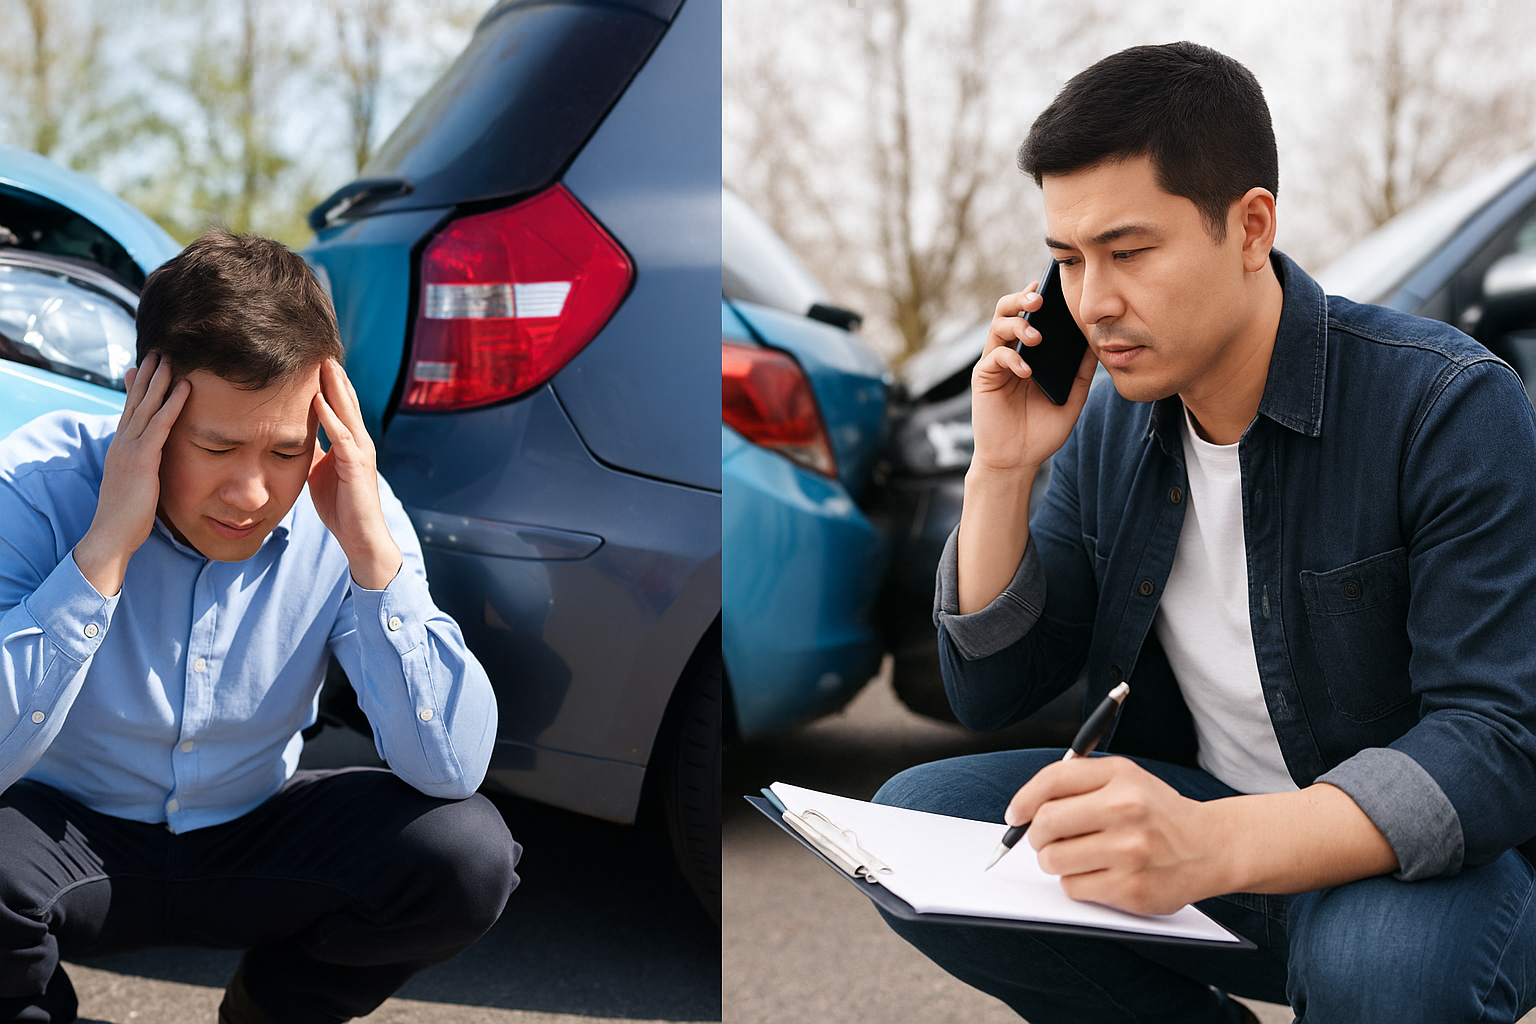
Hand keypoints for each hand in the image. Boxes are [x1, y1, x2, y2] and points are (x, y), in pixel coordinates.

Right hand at [74, 351, 190, 595]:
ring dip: (160, 380)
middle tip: (159, 349)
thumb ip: (144, 467)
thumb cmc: (128, 516)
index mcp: (121, 448)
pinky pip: (160, 426)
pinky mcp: (141, 460)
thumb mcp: (136, 483)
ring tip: (172, 357)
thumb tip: (152, 461)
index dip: (138, 386)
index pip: (130, 410)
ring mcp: (129, 450)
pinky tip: (185, 388)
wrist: (112, 536)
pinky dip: (172, 405)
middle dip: (148, 374)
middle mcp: (122, 443)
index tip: (145, 365)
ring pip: (146, 406)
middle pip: (136, 401)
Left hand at [308, 359, 401, 589]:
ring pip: (348, 412)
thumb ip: (311, 451)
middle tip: (320, 348)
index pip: (339, 405)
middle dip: (334, 375)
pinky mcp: (357, 467)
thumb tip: (292, 435)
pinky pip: (343, 437)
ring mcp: (360, 453)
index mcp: (349, 442)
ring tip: (324, 364)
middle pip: (346, 401)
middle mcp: (359, 442)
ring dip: (335, 387)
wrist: (360, 537)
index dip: (328, 382)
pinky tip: (318, 400)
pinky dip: (331, 417)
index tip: (313, 359)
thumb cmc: (340, 507)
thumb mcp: (318, 472)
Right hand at [970, 284, 1097, 474]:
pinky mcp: (983, 379)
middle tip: (1039, 299)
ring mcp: (994, 365)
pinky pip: (994, 357)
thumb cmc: (1041, 432)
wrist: (1017, 461)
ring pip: (997, 327)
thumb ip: (1081, 373)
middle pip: (1007, 311)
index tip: (1052, 286)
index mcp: (1029, 354)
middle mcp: (1009, 353)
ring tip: (1036, 337)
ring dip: (1017, 325)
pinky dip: (1011, 358)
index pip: (1030, 316)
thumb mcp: (1071, 399)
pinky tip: (1027, 371)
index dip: (1037, 298)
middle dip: (1021, 299)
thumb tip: (1097, 344)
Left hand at [1007, 756, 1224, 916]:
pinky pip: (1073, 888)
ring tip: (1075, 856)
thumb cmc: (1155, 812)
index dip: (1024, 799)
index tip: (1015, 814)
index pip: (1052, 780)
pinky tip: (1097, 873)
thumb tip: (1024, 807)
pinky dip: (1075, 883)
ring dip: (1053, 861)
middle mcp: (1126, 810)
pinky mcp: (1132, 889)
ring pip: (1054, 859)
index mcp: (1121, 777)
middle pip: (1046, 823)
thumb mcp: (1124, 779)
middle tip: (1044, 839)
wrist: (1210, 847)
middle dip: (1035, 835)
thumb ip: (1077, 783)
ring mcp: (1130, 852)